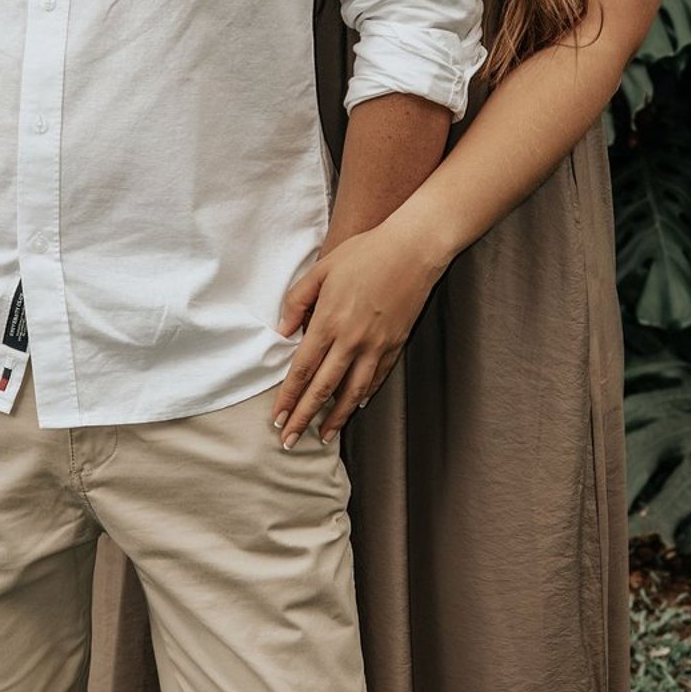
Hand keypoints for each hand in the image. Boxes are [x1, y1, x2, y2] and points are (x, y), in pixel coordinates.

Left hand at [271, 220, 442, 447]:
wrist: (413, 249)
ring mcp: (376, 345)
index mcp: (329, 322)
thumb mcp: (322, 269)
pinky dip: (363, 397)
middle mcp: (351, 340)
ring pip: (352, 392)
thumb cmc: (365, 253)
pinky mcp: (395, 344)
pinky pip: (377, 378)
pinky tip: (353, 408)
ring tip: (322, 436)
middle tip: (289, 442)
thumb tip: (283, 331)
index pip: (302, 370)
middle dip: (303, 418)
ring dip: (335, 417)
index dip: (288, 398)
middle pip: (322, 389)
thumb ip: (298, 301)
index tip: (277, 418)